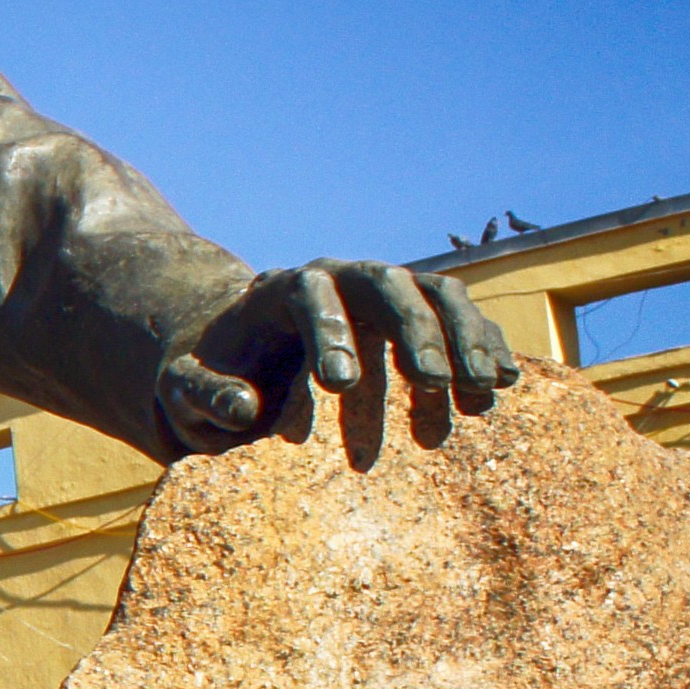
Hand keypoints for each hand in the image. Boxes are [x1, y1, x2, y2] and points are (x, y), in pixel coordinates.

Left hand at [161, 261, 518, 447]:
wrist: (240, 352)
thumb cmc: (210, 372)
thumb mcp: (184, 388)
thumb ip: (202, 396)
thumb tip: (243, 410)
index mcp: (280, 288)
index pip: (311, 295)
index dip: (330, 332)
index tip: (340, 384)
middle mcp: (342, 277)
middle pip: (388, 285)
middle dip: (414, 332)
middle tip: (434, 384)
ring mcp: (385, 291)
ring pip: (437, 296)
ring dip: (463, 341)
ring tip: (481, 395)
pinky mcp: (418, 315)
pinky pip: (461, 320)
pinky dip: (484, 346)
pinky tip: (505, 385)